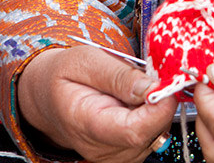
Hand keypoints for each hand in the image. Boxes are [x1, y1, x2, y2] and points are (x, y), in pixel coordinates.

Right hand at [17, 45, 176, 162]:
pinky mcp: (125, 154)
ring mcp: (114, 156)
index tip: (166, 83)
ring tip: (134, 89)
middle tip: (150, 77)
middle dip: (160, 103)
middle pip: (149, 134)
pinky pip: (152, 135)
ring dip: (156, 109)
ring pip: (155, 134)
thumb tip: (152, 88)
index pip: (133, 131)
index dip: (158, 108)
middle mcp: (101, 149)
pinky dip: (151, 115)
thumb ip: (119, 75)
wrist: (47, 98)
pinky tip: (134, 102)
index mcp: (86, 125)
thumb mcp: (85, 60)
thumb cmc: (64, 76)